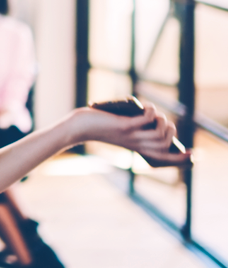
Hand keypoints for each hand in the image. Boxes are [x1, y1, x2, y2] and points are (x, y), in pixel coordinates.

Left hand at [72, 103, 191, 166]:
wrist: (76, 128)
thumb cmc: (96, 126)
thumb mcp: (117, 128)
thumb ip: (131, 126)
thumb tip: (146, 115)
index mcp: (134, 147)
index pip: (161, 157)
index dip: (178, 158)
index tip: (191, 154)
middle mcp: (134, 144)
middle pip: (164, 146)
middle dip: (173, 135)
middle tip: (167, 124)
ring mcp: (129, 135)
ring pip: (158, 135)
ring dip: (164, 123)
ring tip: (158, 114)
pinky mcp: (123, 126)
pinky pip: (144, 121)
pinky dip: (152, 114)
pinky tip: (151, 108)